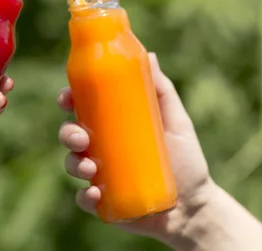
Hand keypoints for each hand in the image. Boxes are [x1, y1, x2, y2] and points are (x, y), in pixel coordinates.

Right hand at [57, 53, 214, 244]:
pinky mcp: (103, 203)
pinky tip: (94, 194)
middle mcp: (100, 148)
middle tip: (81, 137)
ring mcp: (99, 175)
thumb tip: (151, 56)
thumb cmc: (185, 158)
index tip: (66, 97)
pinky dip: (85, 197)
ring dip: (74, 164)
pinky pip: (84, 199)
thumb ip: (161, 90)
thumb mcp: (175, 121)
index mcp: (111, 124)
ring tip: (91, 169)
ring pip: (72, 164)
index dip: (68, 99)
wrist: (194, 206)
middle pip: (70, 134)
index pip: (82, 107)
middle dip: (68, 133)